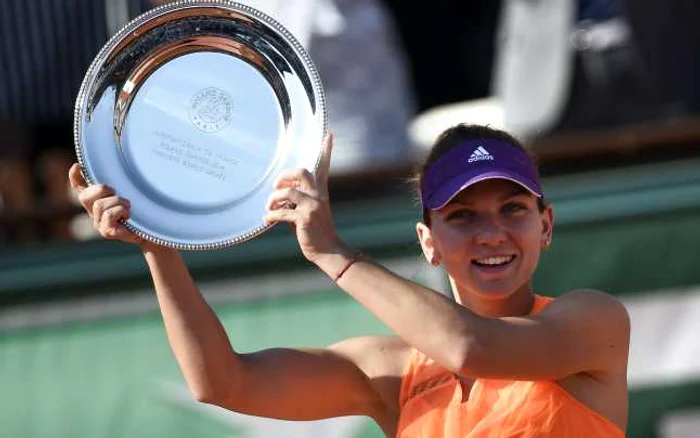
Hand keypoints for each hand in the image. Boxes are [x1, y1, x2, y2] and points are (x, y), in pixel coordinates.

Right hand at [68, 163, 147, 246]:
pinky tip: (128, 216)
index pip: (80, 188)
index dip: (75, 177)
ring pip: (99, 205)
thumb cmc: (142, 212)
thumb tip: (121, 163)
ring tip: (128, 207)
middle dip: (101, 190)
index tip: (77, 165)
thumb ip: (121, 182)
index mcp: (97, 201)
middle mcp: (94, 212)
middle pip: (85, 196)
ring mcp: (99, 223)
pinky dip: (121, 211)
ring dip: (118, 202)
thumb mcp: (131, 193)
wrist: (153, 232)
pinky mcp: (107, 232)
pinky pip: (108, 215)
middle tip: (116, 193)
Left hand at [263, 133, 344, 262]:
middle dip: (285, 176)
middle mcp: (318, 196)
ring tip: (269, 208)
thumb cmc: (314, 230)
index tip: (329, 134)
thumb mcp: (308, 210)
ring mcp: (313, 207)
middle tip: (276, 187)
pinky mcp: (305, 219)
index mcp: (321, 192)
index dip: (326, 150)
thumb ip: (297, 199)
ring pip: (288, 192)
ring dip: (273, 199)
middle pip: (302, 172)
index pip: (324, 166)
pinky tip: (266, 220)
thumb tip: (279, 194)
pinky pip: (282, 213)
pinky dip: (271, 215)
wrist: (328, 250)